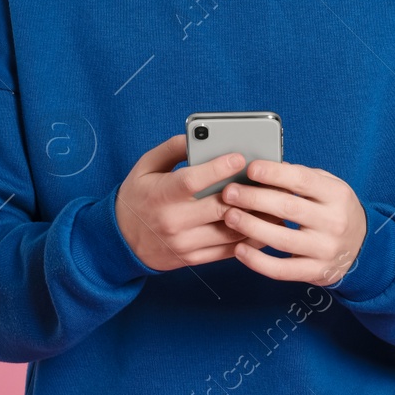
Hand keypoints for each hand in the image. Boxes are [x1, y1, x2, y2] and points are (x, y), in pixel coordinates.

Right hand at [115, 134, 282, 272]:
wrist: (120, 241)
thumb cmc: (137, 197)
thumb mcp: (145, 166)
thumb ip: (171, 148)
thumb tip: (199, 135)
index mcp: (161, 195)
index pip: (192, 181)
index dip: (218, 168)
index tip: (240, 157)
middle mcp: (173, 222)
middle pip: (218, 207)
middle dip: (246, 194)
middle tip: (268, 180)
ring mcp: (185, 244)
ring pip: (229, 232)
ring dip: (255, 217)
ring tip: (273, 201)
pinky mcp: (193, 259)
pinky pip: (228, 251)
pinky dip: (249, 238)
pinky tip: (263, 224)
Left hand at [220, 159, 367, 285]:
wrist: (362, 248)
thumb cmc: (335, 211)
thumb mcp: (329, 188)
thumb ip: (302, 177)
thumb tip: (267, 167)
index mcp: (337, 195)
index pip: (302, 180)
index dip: (274, 173)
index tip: (250, 169)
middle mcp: (334, 222)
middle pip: (288, 208)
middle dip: (254, 198)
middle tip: (229, 193)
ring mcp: (325, 250)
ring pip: (282, 239)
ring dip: (251, 227)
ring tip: (229, 216)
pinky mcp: (316, 272)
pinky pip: (282, 270)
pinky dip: (258, 262)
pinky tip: (239, 250)